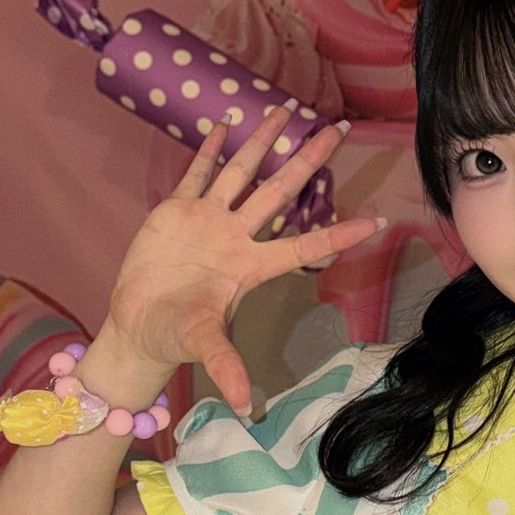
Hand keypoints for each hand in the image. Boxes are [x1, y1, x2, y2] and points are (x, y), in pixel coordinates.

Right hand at [105, 109, 381, 414]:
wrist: (137, 325)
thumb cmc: (174, 335)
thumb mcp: (203, 346)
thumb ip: (227, 366)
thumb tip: (248, 404)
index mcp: (251, 266)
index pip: (305, 246)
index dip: (339, 234)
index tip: (377, 218)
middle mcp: (238, 237)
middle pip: (280, 190)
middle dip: (307, 160)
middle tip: (336, 128)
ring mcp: (209, 220)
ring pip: (243, 172)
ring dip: (263, 142)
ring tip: (287, 110)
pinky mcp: (177, 211)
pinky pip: (198, 173)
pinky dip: (210, 150)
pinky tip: (225, 124)